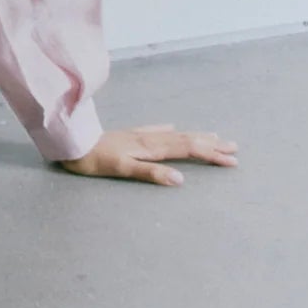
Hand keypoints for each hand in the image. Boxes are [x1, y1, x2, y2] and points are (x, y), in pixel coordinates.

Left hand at [57, 123, 239, 185]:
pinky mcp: (129, 135)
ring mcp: (140, 135)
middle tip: (235, 148)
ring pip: (175, 135)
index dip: (211, 154)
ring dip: (197, 136)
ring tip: (215, 136)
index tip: (232, 161)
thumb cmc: (95, 160)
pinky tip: (173, 127)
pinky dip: (170, 131)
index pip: (188, 149)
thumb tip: (180, 179)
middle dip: (212, 145)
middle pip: (187, 140)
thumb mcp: (123, 169)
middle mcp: (150, 138)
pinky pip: (156, 130)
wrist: (72, 143)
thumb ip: (151, 173)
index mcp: (151, 148)